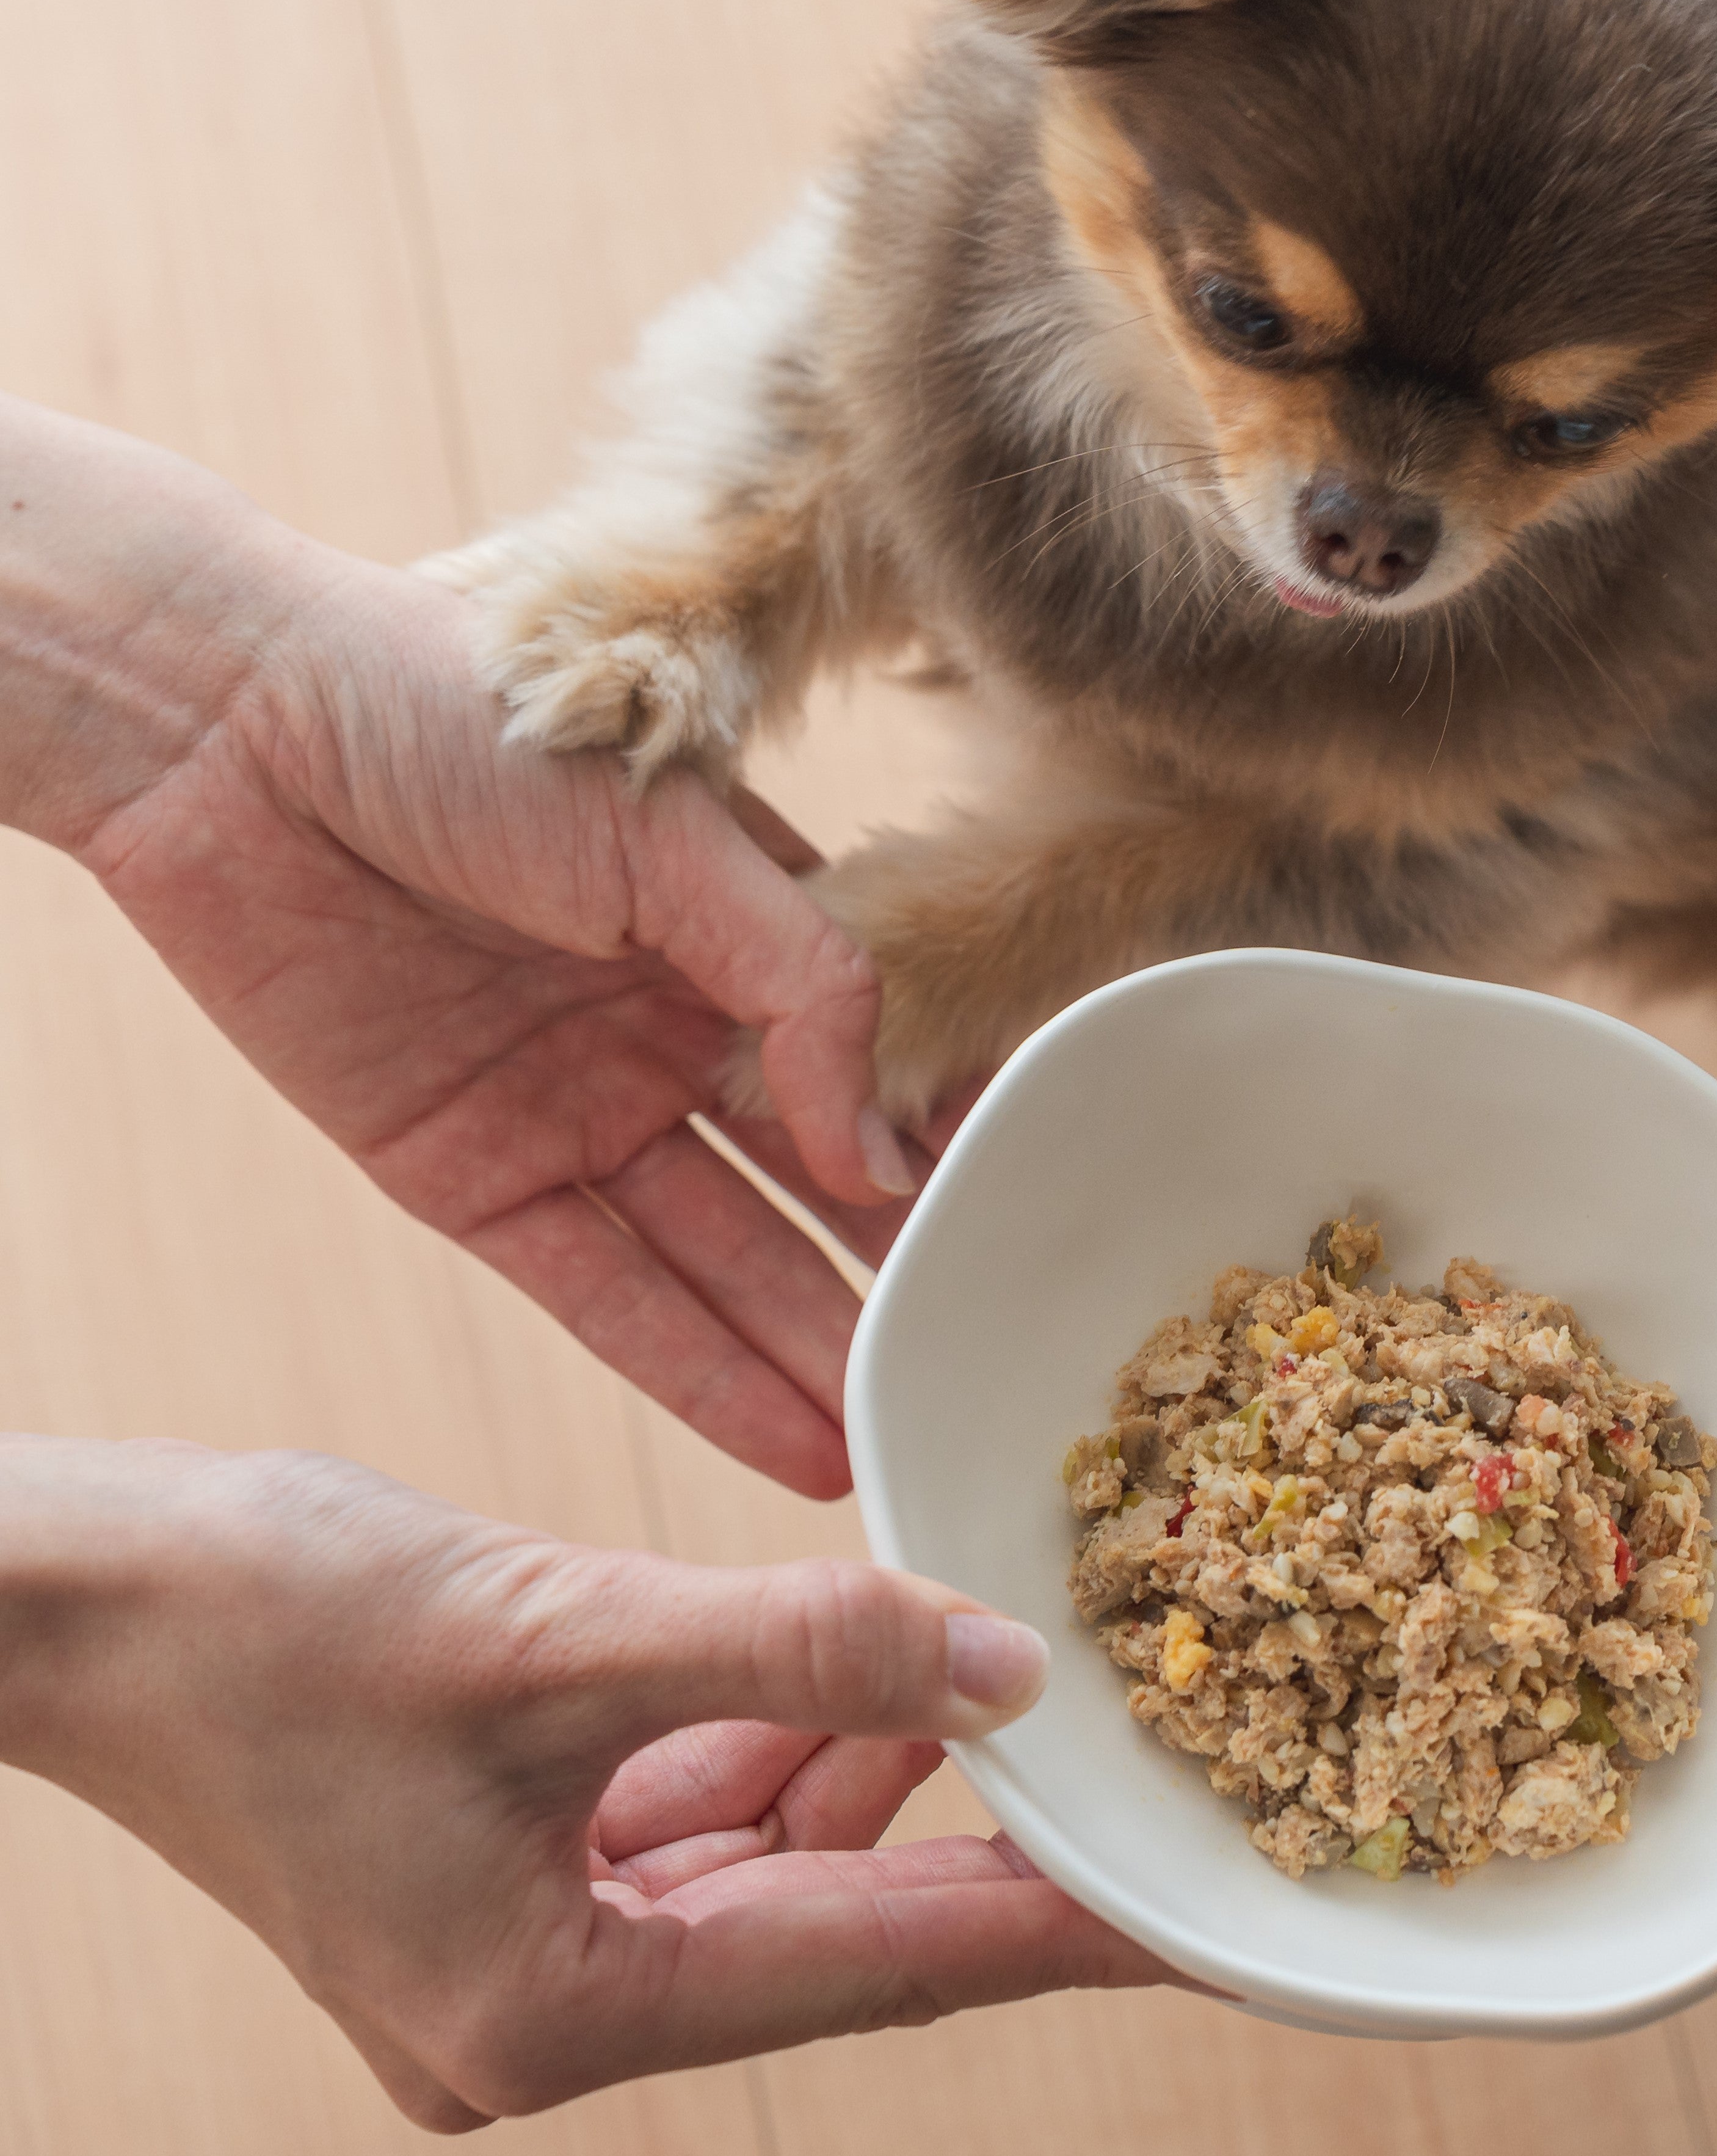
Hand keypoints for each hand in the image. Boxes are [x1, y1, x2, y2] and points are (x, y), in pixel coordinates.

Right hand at [0, 1438, 1167, 2128]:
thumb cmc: (265, 1624)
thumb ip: (796, 1650)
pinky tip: (866, 1665)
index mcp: (551, 2014)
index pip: (876, 1969)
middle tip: (1145, 1783)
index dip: (1050, 1928)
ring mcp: (528, 1937)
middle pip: (836, 1929)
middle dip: (985, 1849)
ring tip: (1016, 1683)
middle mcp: (549, 2011)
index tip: (1196, 1916)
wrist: (75, 1601)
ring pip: (773, 1858)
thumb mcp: (555, 1628)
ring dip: (882, 1764)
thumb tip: (1001, 1668)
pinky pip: (700, 1808)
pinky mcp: (514, 1854)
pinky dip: (787, 1736)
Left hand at [3, 397, 924, 1494]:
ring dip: (810, 1351)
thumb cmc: (465, 717)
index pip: (885, 1055)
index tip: (1046, 1224)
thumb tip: (884, 1152)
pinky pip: (607, 1295)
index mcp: (742, 926)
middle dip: (898, 1272)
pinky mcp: (475, 1176)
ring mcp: (581, 1109)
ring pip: (724, 1259)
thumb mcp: (675, 832)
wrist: (232, 726)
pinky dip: (697, 1373)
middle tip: (994, 1365)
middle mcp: (675, 1031)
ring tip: (905, 1438)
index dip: (958, 1141)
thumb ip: (805, 983)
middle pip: (811, 1181)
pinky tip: (792, 1438)